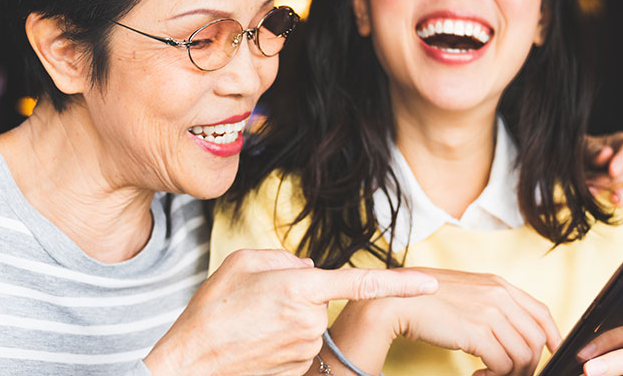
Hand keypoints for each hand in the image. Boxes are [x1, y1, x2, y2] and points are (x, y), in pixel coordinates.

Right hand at [143, 248, 437, 375]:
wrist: (191, 362)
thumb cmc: (212, 310)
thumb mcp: (241, 263)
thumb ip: (282, 257)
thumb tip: (307, 267)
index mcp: (300, 286)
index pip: (362, 282)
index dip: (401, 282)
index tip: (430, 282)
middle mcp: (310, 318)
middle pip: (320, 299)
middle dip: (299, 297)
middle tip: (259, 305)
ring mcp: (306, 346)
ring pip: (311, 323)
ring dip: (288, 321)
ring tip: (253, 325)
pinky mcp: (299, 366)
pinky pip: (301, 345)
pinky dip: (283, 341)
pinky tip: (257, 343)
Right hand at [333, 268, 562, 375]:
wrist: (397, 300)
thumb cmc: (424, 298)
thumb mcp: (466, 293)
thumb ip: (489, 304)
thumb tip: (505, 328)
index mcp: (499, 284)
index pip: (540, 312)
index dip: (552, 335)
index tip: (552, 350)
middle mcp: (499, 295)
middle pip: (536, 338)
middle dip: (529, 363)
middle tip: (512, 374)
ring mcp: (490, 313)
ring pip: (523, 354)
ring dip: (511, 373)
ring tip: (490, 375)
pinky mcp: (478, 332)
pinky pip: (504, 364)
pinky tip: (478, 374)